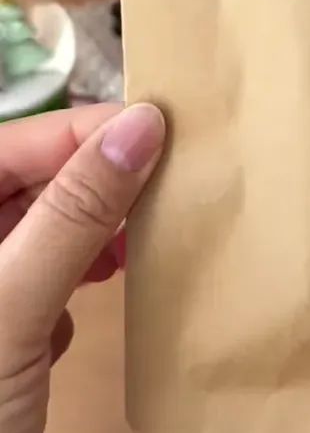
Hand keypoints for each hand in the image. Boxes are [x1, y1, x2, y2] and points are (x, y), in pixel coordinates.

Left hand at [0, 103, 164, 432]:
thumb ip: (74, 213)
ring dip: (91, 233)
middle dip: (98, 186)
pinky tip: (90, 301)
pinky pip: (40, 270)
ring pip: (42, 225)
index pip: (22, 141)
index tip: (170, 132)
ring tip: (132, 249)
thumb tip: (144, 124)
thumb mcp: (12, 308)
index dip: (93, 131)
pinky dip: (72, 276)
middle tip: (165, 193)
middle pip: (33, 180)